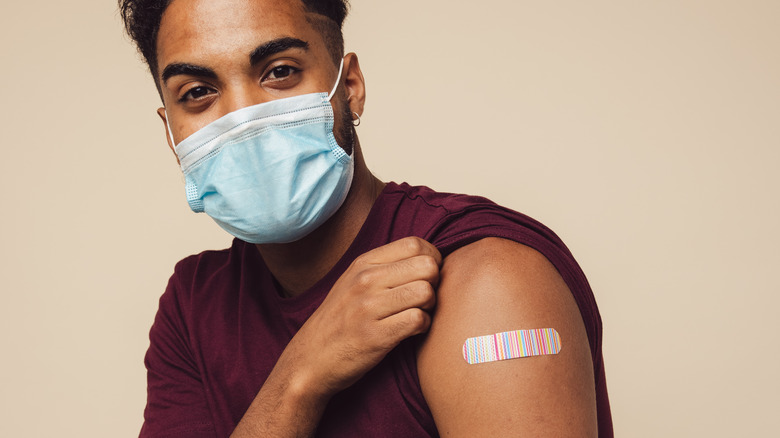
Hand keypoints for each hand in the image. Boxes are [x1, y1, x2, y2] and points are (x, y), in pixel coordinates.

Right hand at [278, 236, 440, 398]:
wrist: (310, 359)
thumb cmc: (340, 320)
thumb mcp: (353, 282)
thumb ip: (385, 267)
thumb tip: (428, 258)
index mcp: (363, 263)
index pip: (415, 244)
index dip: (432, 258)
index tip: (427, 276)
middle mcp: (365, 280)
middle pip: (427, 266)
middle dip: (435, 282)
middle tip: (424, 298)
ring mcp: (369, 307)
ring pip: (426, 292)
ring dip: (430, 306)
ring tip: (418, 314)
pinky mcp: (375, 336)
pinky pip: (418, 320)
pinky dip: (423, 327)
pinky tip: (411, 331)